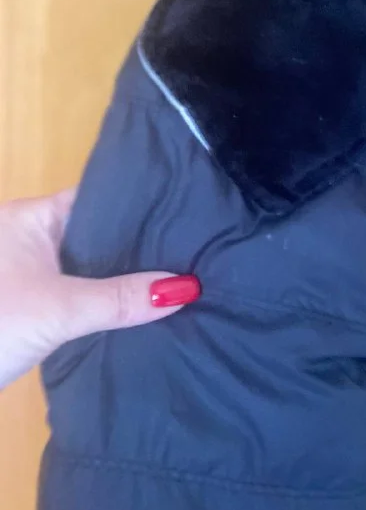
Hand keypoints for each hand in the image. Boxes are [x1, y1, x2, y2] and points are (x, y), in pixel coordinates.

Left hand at [0, 190, 200, 389]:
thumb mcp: (60, 311)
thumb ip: (121, 299)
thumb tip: (187, 287)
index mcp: (32, 216)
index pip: (99, 198)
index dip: (142, 204)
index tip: (186, 213)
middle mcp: (29, 234)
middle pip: (97, 232)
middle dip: (139, 243)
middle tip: (193, 248)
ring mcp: (27, 269)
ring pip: (88, 263)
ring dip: (122, 273)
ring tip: (181, 271)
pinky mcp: (27, 301)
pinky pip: (77, 288)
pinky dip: (103, 295)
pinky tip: (139, 303)